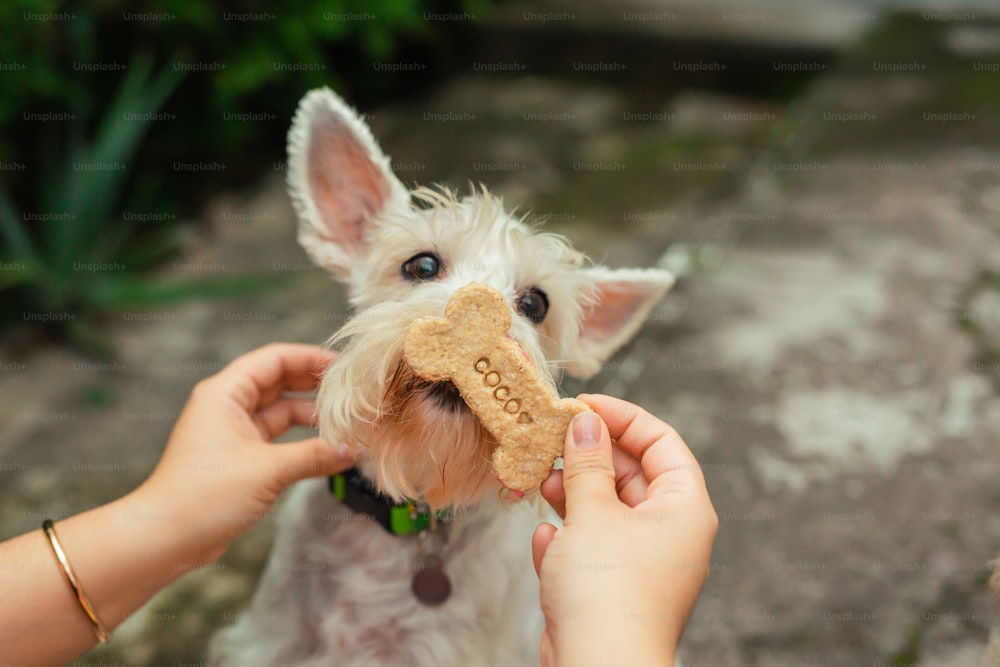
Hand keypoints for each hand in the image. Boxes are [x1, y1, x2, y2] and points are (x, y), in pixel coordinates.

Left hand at [131, 343, 353, 564]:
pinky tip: (327, 446)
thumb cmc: (204, 496)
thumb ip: (313, 456)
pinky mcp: (239, 457)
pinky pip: (277, 437)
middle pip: (278, 381)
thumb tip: (350, 450)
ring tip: (345, 420)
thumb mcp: (267, 470)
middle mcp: (227, 406)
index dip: (309, 358)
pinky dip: (301, 440)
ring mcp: (233, 432)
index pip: (274, 359)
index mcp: (225, 393)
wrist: (166, 538)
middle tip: (351, 391)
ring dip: (310, 415)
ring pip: (280, 411)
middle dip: (313, 385)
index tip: (343, 367)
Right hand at [531, 394, 717, 666]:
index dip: (622, 417)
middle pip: (631, 473)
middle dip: (588, 456)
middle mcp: (669, 533)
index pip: (661, 442)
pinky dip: (567, 537)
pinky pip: (590, 546)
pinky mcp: (612, 587)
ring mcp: (641, 562)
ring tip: (540, 483)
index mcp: (683, 508)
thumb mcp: (593, 513)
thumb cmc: (607, 592)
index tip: (582, 405)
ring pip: (605, 509)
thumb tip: (585, 422)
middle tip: (550, 439)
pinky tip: (546, 540)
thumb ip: (587, 463)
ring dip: (571, 494)